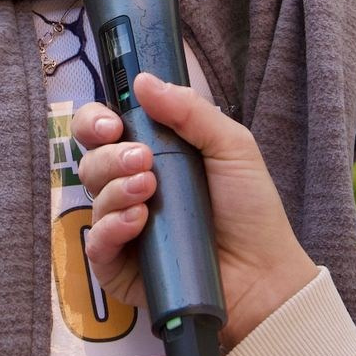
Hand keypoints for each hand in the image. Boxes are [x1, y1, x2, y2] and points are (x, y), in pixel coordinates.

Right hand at [71, 73, 319, 350]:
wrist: (264, 274)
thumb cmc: (250, 210)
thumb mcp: (231, 147)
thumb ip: (190, 111)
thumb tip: (142, 81)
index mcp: (152, 156)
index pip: (103, 131)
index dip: (96, 122)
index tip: (113, 124)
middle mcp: (131, 190)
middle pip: (91, 161)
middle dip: (109, 155)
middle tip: (143, 160)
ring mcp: (123, 230)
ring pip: (93, 198)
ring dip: (115, 188)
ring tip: (149, 190)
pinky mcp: (120, 268)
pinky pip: (96, 245)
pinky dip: (112, 228)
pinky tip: (139, 222)